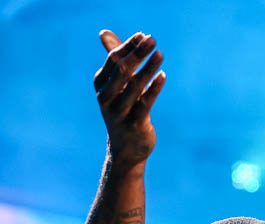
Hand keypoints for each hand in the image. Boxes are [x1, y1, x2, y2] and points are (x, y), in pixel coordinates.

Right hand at [93, 30, 165, 164]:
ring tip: (160, 54)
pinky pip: (146, 103)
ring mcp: (120, 113)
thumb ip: (114, 60)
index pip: (113, 60)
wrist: (125, 150)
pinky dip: (154, 88)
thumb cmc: (122, 110)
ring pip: (135, 86)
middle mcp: (106, 98)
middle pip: (122, 70)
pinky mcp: (135, 125)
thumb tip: (103, 33)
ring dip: (149, 68)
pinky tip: (163, 76)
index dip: (128, 47)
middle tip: (153, 40)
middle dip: (138, 53)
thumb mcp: (115, 86)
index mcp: (101, 85)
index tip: (143, 35)